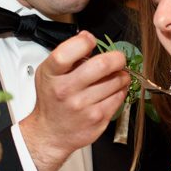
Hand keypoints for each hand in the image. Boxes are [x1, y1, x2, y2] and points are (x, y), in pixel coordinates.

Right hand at [18, 31, 128, 170]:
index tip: (91, 41)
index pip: (66, 53)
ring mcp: (82, 106)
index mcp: (51, 75)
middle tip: (118, 59)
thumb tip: (87, 37)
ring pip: (116, 81)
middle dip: (116, 58)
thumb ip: (67, 55)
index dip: (83, 42)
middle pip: (101, 65)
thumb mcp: (49, 73)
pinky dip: (120, 90)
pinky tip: (113, 90)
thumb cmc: (53, 100)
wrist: (52, 133)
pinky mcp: (97, 118)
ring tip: (116, 76)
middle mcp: (66, 90)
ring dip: (121, 75)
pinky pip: (119, 97)